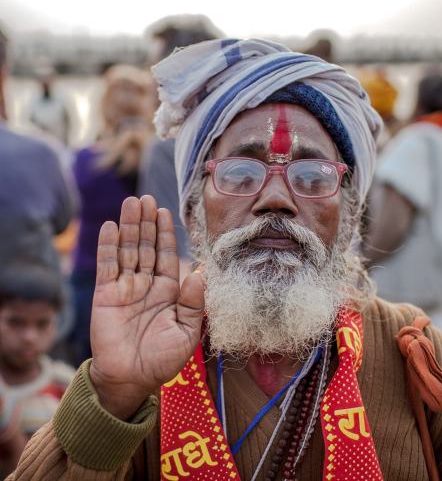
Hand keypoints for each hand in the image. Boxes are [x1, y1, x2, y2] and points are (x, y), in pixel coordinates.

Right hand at [89, 196, 203, 419]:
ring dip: (129, 227)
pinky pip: (107, 266)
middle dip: (147, 223)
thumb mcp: (187, 333)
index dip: (165, 234)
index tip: (164, 212)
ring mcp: (125, 287)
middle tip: (146, 198)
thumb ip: (193, 304)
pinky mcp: (105, 295)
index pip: (166, 255)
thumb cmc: (161, 359)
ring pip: (127, 250)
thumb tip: (198, 274)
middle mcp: (146, 284)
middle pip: (146, 246)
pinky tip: (111, 227)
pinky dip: (108, 246)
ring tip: (131, 203)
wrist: (131, 379)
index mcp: (167, 291)